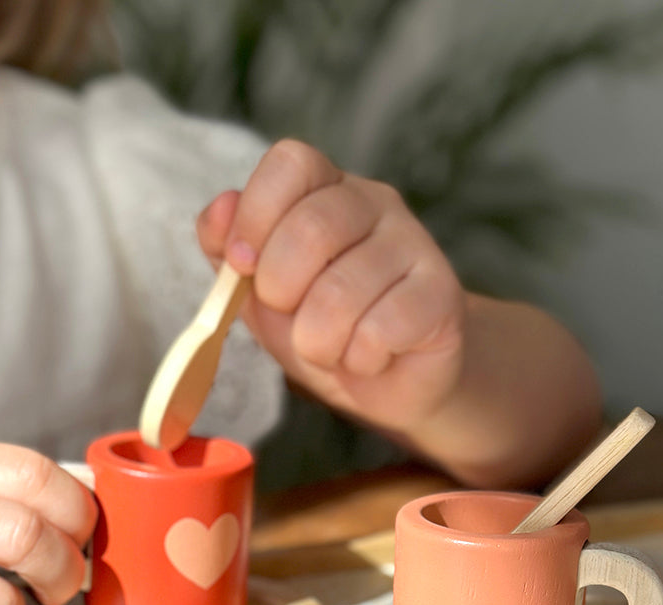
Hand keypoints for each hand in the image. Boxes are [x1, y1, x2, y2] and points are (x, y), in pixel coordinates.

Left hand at [197, 139, 465, 432]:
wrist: (383, 384)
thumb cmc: (317, 328)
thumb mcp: (256, 293)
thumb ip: (227, 250)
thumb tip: (220, 210)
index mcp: (324, 190)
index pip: (290, 162)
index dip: (255, 215)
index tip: (242, 265)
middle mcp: (374, 203)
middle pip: (311, 228)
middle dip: (281, 292)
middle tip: (292, 317)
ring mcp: (415, 244)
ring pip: (341, 293)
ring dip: (318, 342)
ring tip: (332, 347)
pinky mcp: (442, 294)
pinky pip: (380, 330)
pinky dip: (359, 359)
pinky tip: (369, 357)